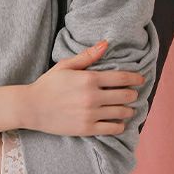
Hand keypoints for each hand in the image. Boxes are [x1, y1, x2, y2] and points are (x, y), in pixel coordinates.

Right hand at [25, 39, 145, 136]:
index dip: (135, 78)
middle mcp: (92, 97)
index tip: (141, 79)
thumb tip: (106, 44)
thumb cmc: (48, 85)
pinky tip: (119, 122)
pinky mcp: (87, 128)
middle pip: (125, 95)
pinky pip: (112, 129)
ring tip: (128, 109)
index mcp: (89, 79)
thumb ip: (87, 56)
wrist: (32, 107)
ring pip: (122, 112)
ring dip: (129, 110)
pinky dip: (120, 125)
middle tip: (132, 94)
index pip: (121, 78)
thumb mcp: (65, 66)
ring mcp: (90, 114)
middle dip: (133, 94)